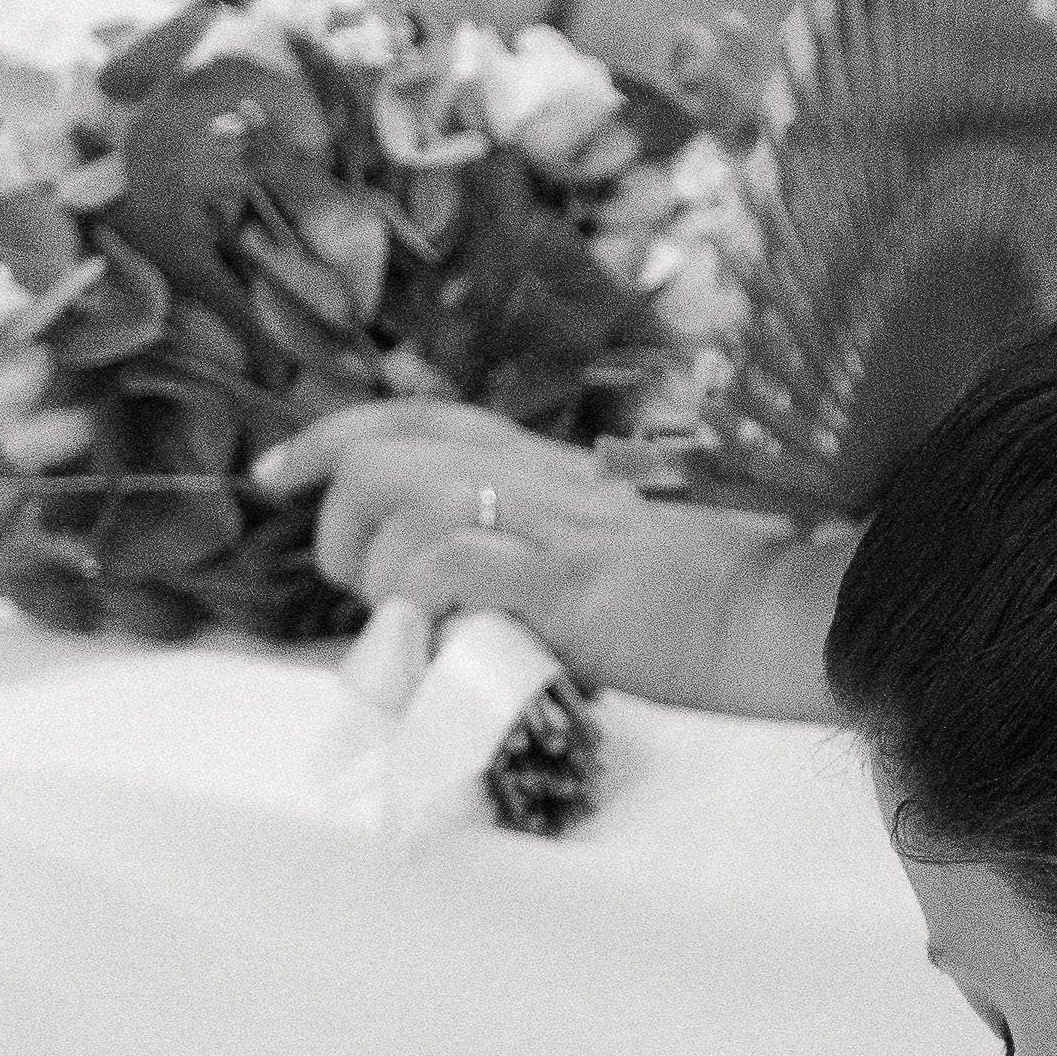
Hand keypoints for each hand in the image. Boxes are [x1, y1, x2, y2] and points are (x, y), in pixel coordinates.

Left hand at [259, 410, 831, 712]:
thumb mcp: (605, 555)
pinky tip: (449, 638)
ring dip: (382, 573)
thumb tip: (455, 606)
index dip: (329, 437)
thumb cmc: (708, 597)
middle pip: (388, 456)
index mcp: (548, 465)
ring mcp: (555, 528)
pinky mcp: (571, 585)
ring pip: (410, 505)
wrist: (782, 613)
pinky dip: (430, 601)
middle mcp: (541, 479)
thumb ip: (531, 559)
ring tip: (414, 626)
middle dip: (338, 523)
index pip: (419, 417)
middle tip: (362, 590)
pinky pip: (461, 567)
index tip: (274, 475)